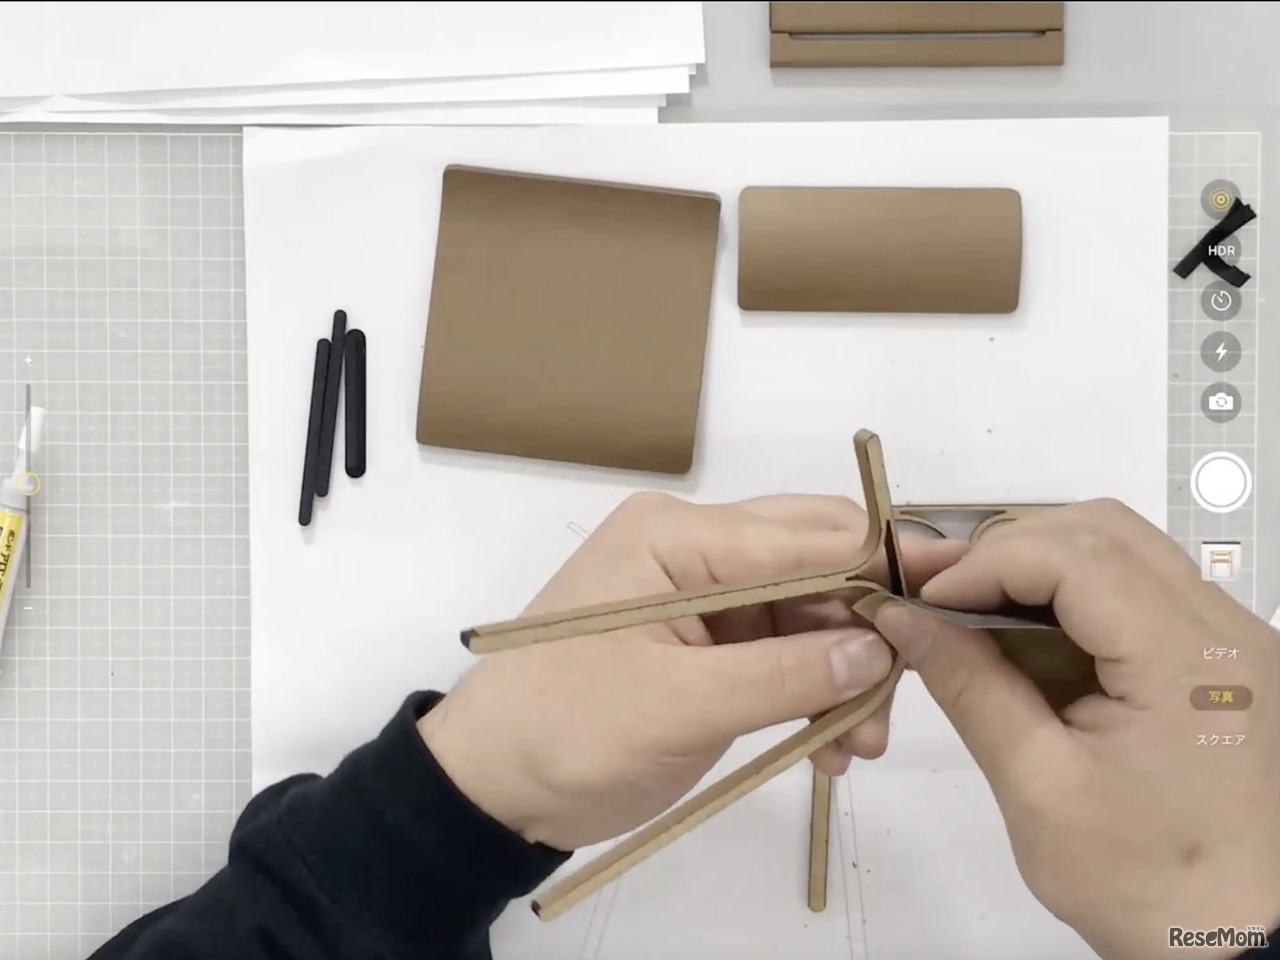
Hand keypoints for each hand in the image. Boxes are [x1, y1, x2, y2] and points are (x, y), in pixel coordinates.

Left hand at [417, 492, 964, 850]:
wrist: (493, 788)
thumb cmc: (565, 731)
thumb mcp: (676, 705)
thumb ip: (783, 675)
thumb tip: (881, 649)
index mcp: (675, 537)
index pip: (802, 534)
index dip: (880, 561)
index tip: (952, 593)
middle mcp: (694, 552)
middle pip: (812, 566)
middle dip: (866, 625)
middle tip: (908, 686)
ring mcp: (702, 601)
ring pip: (807, 616)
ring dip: (845, 671)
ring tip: (865, 743)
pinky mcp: (707, 650)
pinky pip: (782, 656)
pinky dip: (812, 694)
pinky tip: (833, 747)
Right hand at [873, 499, 1279, 959]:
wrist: (1238, 942)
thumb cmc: (1142, 882)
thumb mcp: (1036, 786)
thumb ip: (968, 685)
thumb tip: (900, 617)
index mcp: (1188, 661)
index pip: (1077, 556)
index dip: (987, 561)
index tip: (923, 599)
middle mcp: (1227, 629)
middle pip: (1104, 530)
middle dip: (1009, 549)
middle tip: (940, 594)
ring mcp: (1233, 640)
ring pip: (1124, 548)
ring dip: (1040, 566)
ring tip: (974, 611)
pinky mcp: (1224, 658)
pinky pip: (1142, 588)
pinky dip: (1074, 594)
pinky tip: (1027, 635)